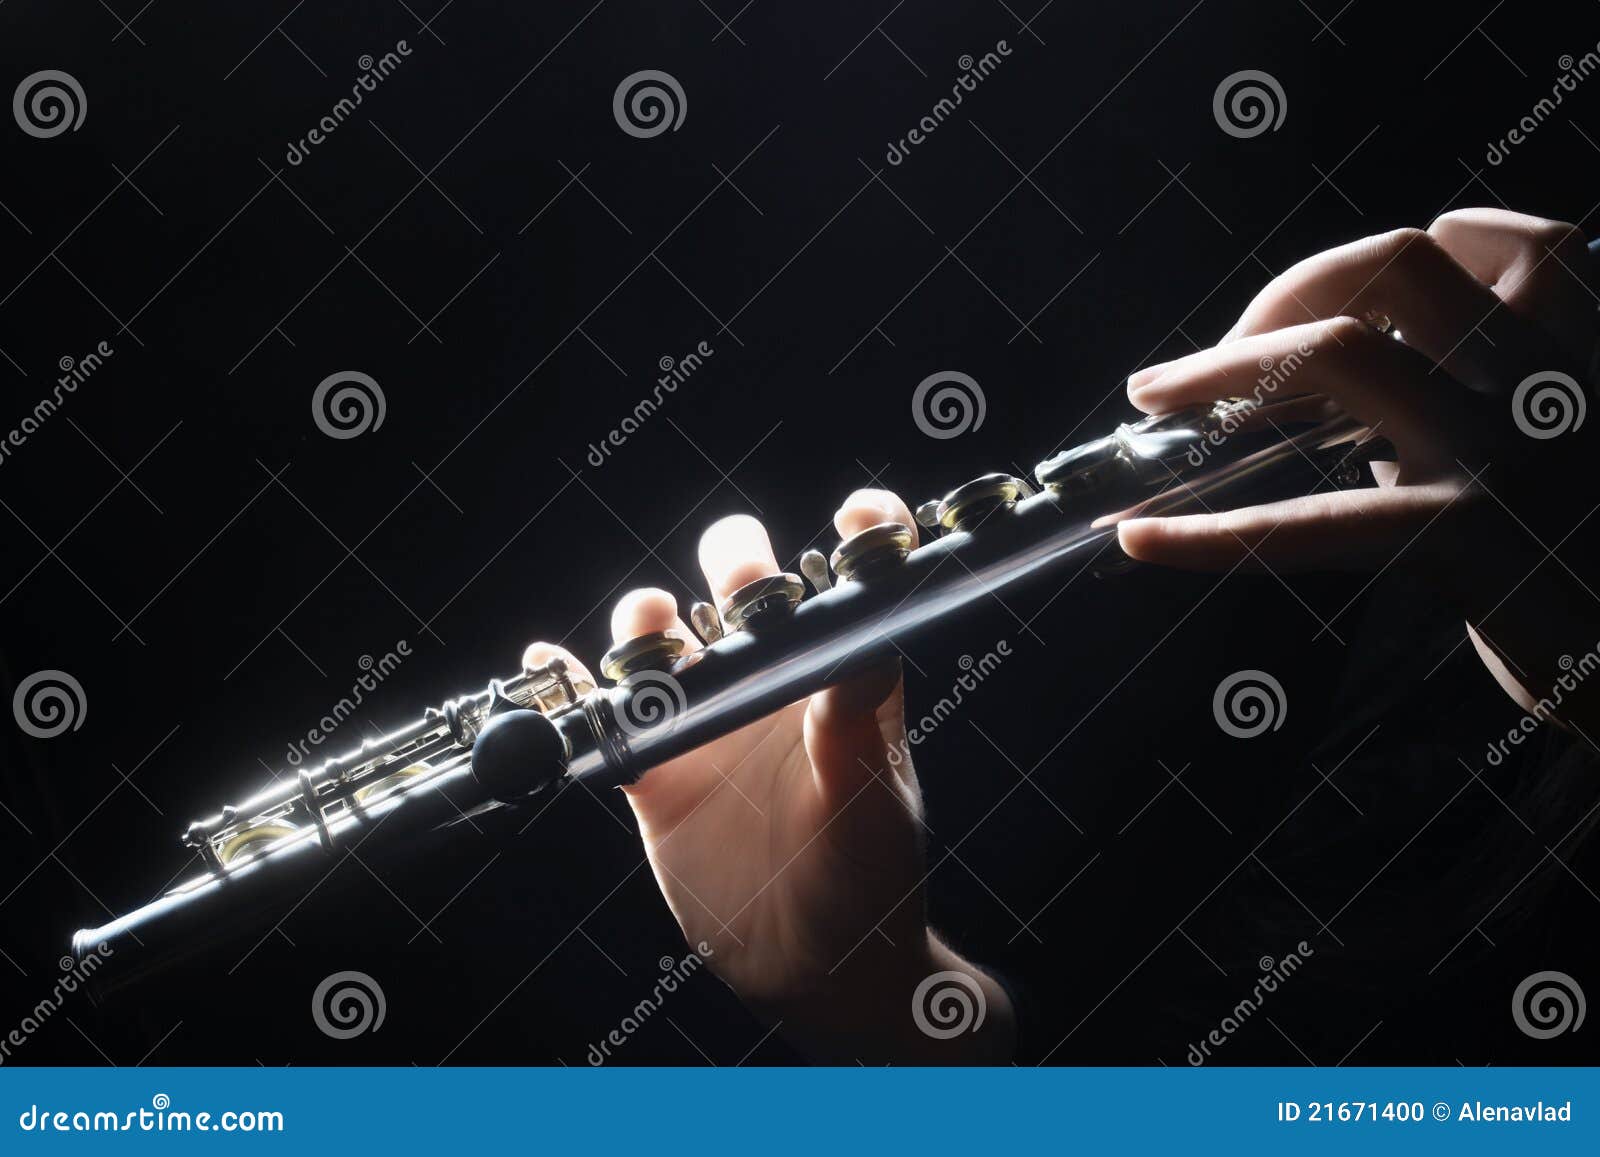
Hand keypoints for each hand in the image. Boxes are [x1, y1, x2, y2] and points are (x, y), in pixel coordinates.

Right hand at [522, 490, 1014, 1062]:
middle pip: (742, 591)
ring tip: (651, 634)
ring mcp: (712, 725)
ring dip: (647, 624)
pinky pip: (607, 719)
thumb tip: (864, 630)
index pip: (855, 581)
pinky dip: (571, 689)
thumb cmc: (868, 876)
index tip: (860, 513)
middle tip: (735, 585)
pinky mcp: (658, 774)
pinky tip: (550, 665)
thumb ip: (857, 718)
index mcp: (841, 675)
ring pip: (666, 644)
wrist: (816, 966)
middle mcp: (774, 685)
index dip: (863, 533)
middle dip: (733, 563)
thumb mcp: (871, 794)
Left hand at [1117, 208, 1599, 728]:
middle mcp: (1550, 381)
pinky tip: (1142, 542)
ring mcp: (1509, 454)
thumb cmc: (1585, 573)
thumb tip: (1337, 405)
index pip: (1491, 240)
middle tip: (1215, 360)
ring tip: (1150, 396)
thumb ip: (1463, 412)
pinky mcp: (1469, 539)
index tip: (1301, 314)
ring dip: (1221, 365)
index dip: (1379, 265)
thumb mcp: (1546, 459)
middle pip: (1399, 262)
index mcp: (1577, 353)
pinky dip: (1210, 536)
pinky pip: (1313, 523)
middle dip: (1285, 290)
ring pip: (1344, 353)